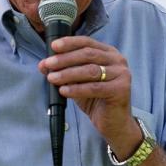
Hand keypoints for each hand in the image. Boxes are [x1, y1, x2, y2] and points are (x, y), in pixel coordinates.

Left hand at [38, 36, 140, 156]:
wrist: (113, 122)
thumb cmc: (96, 99)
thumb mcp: (77, 82)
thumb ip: (64, 71)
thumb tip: (44, 65)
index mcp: (108, 53)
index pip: (87, 42)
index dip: (69, 43)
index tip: (53, 46)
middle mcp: (118, 60)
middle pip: (88, 55)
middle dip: (65, 59)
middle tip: (48, 64)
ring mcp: (122, 74)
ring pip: (90, 70)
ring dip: (68, 74)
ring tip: (52, 78)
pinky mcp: (121, 90)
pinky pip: (94, 88)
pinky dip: (76, 89)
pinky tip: (64, 91)